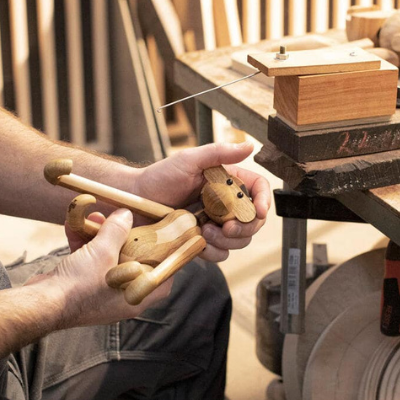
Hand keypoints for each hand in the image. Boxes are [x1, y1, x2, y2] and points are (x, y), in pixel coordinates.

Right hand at [45, 209, 171, 326]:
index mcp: (135, 297)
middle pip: (133, 263)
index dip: (166, 260)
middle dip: (126, 239)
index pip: (162, 280)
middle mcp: (120, 297)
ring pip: (108, 259)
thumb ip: (117, 231)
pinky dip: (84, 244)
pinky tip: (75, 225)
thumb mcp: (103, 252)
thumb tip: (127, 215)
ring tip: (97, 217)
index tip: (164, 240)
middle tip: (125, 221)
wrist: (41, 303)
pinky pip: (89, 262)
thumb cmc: (79, 286)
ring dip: (101, 236)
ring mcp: (101, 292)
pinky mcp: (81, 285)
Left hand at [132, 142, 270, 261]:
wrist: (135, 201)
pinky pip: (220, 254)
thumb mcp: (188, 160)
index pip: (257, 190)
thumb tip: (249, 146)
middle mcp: (224, 204)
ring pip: (239, 240)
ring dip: (227, 240)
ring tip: (203, 231)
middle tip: (227, 228)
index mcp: (226, 182)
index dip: (264, 201)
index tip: (259, 211)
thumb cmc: (158, 177)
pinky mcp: (202, 242)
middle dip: (245, 227)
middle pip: (253, 220)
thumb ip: (218, 152)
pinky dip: (213, 251)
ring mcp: (214, 224)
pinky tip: (198, 241)